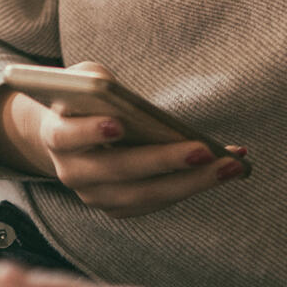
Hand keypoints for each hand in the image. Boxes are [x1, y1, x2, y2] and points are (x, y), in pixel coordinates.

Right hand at [0, 65, 247, 219]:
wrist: (69, 133)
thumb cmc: (83, 98)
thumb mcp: (84, 79)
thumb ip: (95, 81)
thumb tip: (119, 93)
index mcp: (56, 135)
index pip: (68, 136)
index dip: (90, 132)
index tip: (118, 124)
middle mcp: (71, 172)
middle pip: (118, 171)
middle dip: (163, 161)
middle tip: (203, 150)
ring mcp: (94, 196)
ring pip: (143, 196)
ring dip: (190, 182)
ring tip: (230, 165)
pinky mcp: (118, 207)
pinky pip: (157, 202)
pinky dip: (191, 186)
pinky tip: (225, 170)